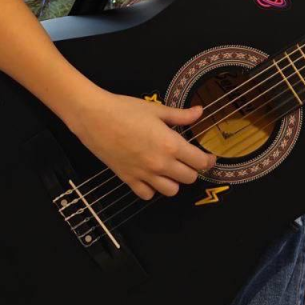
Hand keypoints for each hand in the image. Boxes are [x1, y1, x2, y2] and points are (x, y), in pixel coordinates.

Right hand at [65, 87, 216, 200]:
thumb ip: (180, 115)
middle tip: (188, 159)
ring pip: (171, 191)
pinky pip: (147, 195)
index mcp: (170, 144)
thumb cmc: (126, 109)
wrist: (95, 118)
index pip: (199, 162)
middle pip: (188, 178)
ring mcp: (144, 174)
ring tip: (170, 168)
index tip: (209, 157)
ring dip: (174, 181)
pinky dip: (152, 188)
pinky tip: (151, 176)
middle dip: (192, 169)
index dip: (208, 161)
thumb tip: (200, 112)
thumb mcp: (157, 109)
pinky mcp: (128, 180)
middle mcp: (160, 163)